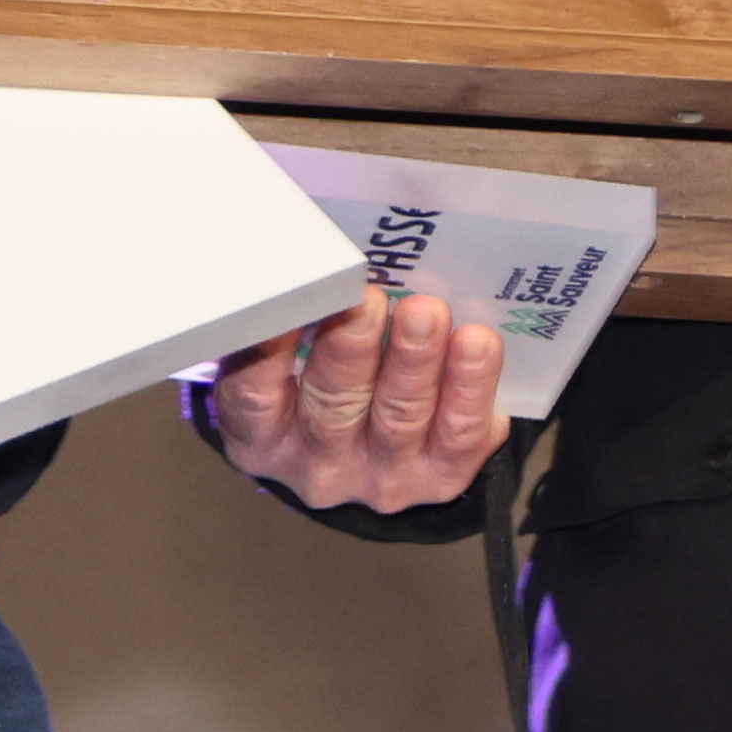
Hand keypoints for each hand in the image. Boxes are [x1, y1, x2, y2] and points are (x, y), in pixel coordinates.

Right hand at [201, 289, 512, 516]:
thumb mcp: (296, 360)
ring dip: (414, 360)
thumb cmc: (333, 378)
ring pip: (399, 416)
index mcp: (265, 435)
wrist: (382, 450)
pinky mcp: (439, 478)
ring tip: (427, 312)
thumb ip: (303, 316)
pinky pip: (458, 434)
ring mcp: (380, 476)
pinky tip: (477, 344)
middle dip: (350, 348)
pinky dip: (468, 386)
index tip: (288, 302)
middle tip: (366, 300)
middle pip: (331, 404)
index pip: (254, 396)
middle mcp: (318, 463)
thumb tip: (324, 253)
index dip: (267, 353)